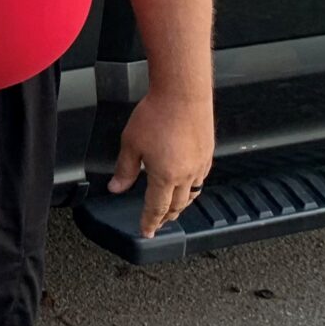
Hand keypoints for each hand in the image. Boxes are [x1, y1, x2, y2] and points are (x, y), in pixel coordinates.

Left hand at [109, 90, 214, 237]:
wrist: (183, 94)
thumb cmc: (156, 115)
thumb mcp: (131, 144)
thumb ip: (124, 170)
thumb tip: (116, 188)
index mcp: (165, 177)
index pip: (156, 208)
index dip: (150, 222)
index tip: (146, 231)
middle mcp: (186, 175)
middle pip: (177, 206)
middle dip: (166, 217)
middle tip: (158, 223)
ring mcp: (200, 164)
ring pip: (192, 194)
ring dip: (181, 205)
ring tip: (173, 210)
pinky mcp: (208, 153)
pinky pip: (201, 179)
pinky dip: (192, 188)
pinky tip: (187, 184)